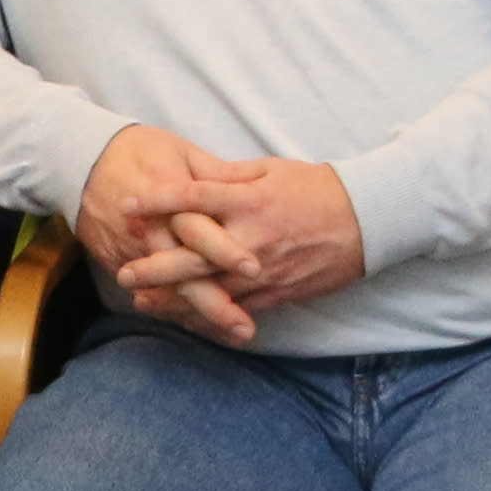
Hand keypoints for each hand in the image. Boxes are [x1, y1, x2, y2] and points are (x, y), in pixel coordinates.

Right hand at [74, 124, 252, 344]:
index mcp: (168, 197)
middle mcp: (149, 230)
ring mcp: (132, 251)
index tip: (254, 269)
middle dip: (213, 303)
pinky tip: (203, 326)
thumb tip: (256, 186)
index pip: (198, 229)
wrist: (80, 162)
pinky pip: (149, 293)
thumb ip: (218, 175)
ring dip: (199, 316)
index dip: (225, 251)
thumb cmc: (139, 152)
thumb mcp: (181, 152)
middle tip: (245, 328)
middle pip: (182, 273)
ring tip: (232, 334)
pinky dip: (176, 311)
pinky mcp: (118, 263)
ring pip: (167, 291)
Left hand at [111, 152, 367, 345]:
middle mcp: (251, 237)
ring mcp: (263, 269)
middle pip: (192, 255)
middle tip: (123, 273)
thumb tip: (193, 174)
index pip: (192, 198)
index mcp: (248, 199)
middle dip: (154, 267)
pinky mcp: (277, 292)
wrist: (366, 221)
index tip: (126, 205)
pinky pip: (236, 308)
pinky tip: (184, 318)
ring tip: (143, 303)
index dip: (156, 202)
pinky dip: (208, 315)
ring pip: (209, 290)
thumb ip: (229, 177)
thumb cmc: (317, 189)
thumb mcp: (271, 171)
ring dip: (173, 300)